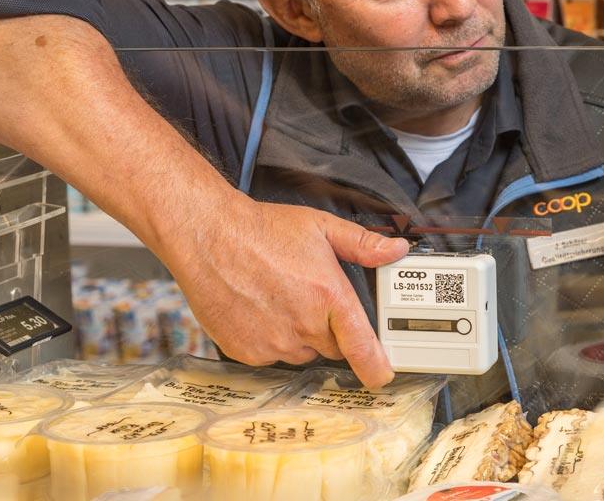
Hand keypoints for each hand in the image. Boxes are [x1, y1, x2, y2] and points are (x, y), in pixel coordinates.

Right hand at [166, 193, 409, 387]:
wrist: (209, 239)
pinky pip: (270, 355)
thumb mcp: (320, 227)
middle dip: (327, 329)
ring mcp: (274, 343)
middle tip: (308, 298)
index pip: (362, 347)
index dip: (377, 367)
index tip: (382, 375)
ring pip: (300, 351)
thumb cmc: (262, 231)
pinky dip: (269, 338)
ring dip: (298, 334)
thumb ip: (362, 243)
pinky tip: (259, 309)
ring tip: (279, 298)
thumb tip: (395, 249)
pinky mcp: (247, 352)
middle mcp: (304, 325)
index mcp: (329, 297)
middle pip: (332, 347)